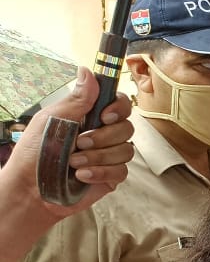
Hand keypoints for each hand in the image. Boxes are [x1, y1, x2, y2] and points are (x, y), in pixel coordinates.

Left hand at [9, 67, 132, 216]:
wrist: (30, 190)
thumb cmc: (34, 154)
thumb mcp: (53, 120)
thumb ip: (76, 99)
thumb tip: (87, 71)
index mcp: (89, 117)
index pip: (119, 104)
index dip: (118, 108)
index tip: (104, 115)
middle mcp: (103, 134)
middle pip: (127, 127)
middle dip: (104, 137)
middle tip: (80, 143)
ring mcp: (108, 156)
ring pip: (126, 150)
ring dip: (98, 156)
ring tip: (74, 163)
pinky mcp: (110, 176)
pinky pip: (121, 171)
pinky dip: (101, 172)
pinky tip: (82, 176)